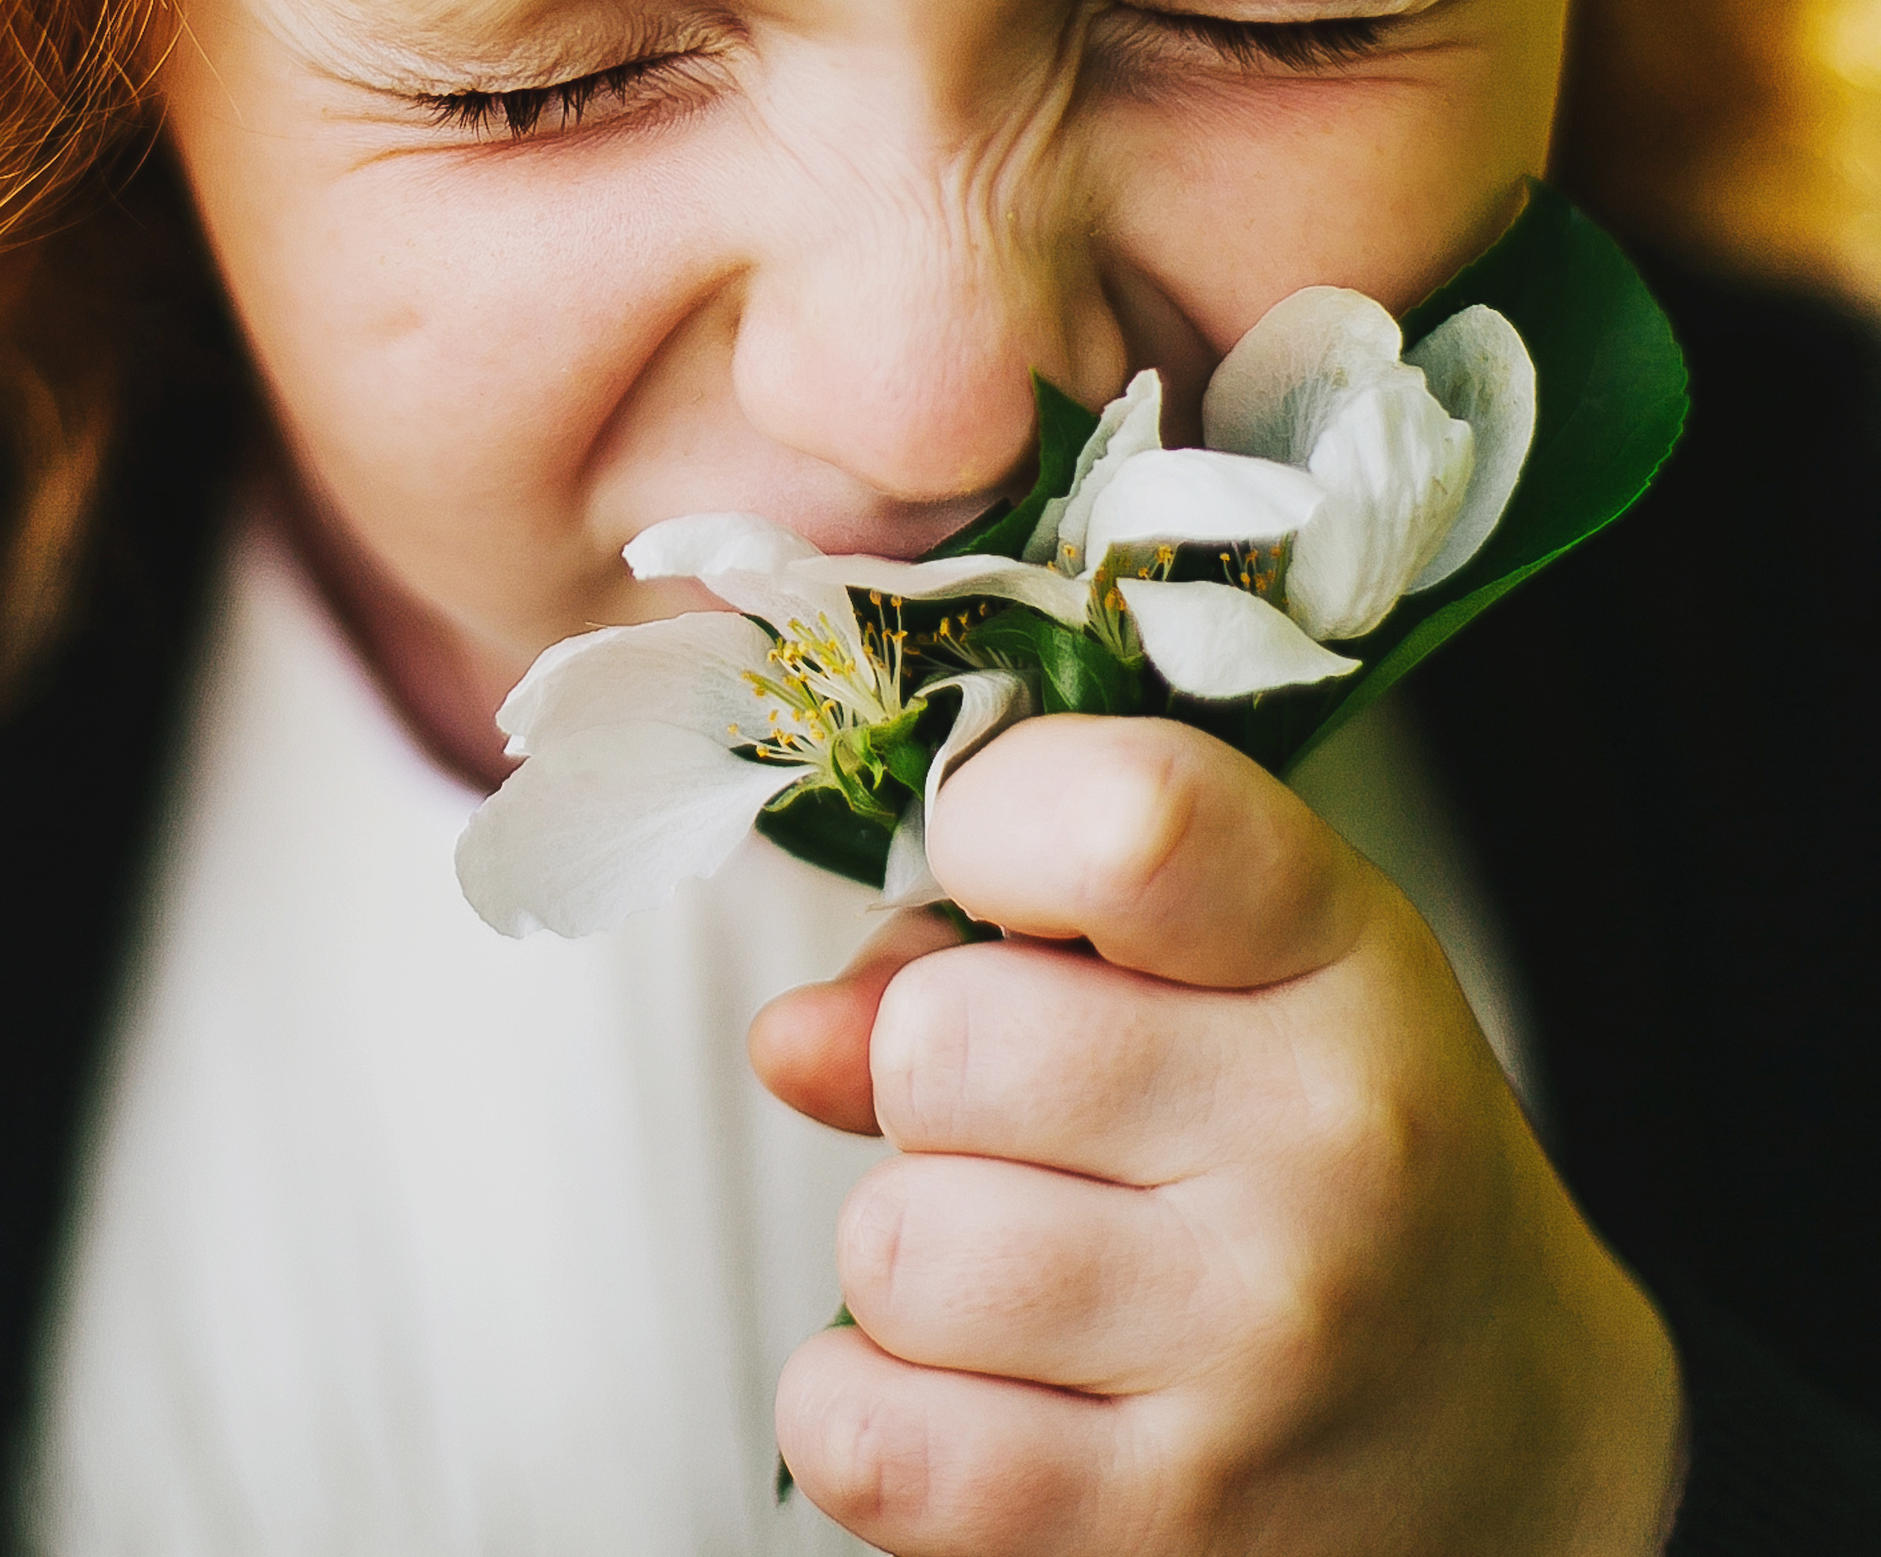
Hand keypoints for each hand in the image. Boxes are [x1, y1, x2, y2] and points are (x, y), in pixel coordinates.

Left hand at [750, 714, 1684, 1555]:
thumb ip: (990, 947)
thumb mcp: (1230, 974)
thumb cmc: (1329, 1150)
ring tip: (1022, 1266)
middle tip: (1029, 1122)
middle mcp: (1321, 1145)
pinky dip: (867, 1415)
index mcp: (1333, 953)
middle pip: (940, 1044)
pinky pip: (872, 1441)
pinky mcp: (1172, 1531)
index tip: (992, 873)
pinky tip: (974, 1389)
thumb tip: (792, 1040)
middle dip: (929, 1078)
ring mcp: (1255, 1352)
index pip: (1125, 826)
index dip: (990, 827)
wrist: (1519, 1442)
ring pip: (893, 1245)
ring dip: (910, 1255)